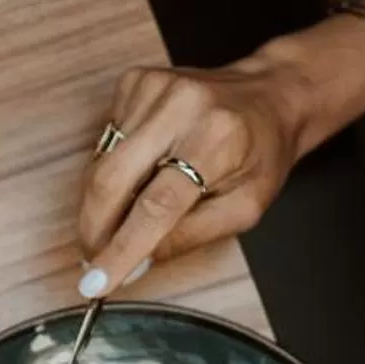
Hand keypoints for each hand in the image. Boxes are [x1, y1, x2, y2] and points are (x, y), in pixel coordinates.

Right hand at [76, 63, 304, 295]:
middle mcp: (182, 105)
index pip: (157, 204)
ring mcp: (154, 87)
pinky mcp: (135, 81)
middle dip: (95, 229)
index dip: (122, 247)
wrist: (271, 95)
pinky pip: (105, 142)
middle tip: (93, 260)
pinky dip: (114, 168)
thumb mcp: (245, 208)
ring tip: (128, 210)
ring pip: (100, 164)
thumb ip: (190, 237)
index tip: (97, 282)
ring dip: (104, 202)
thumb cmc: (262, 154)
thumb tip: (134, 263)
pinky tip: (143, 166)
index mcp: (219, 138)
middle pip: (112, 180)